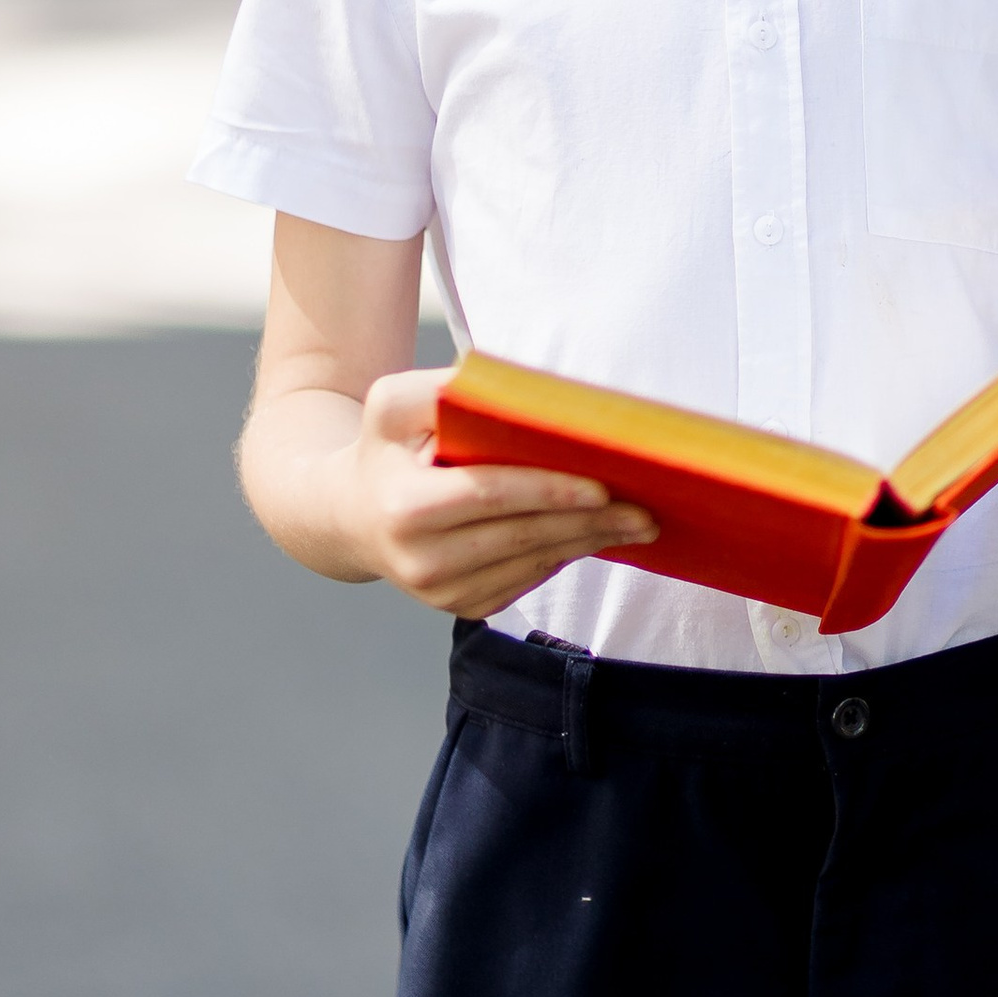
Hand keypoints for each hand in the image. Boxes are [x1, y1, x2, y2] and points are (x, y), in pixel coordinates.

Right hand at [336, 366, 657, 616]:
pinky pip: (526, 580)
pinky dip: (565, 555)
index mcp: (403, 506)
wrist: (352, 516)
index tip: (602, 486)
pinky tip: (597, 535)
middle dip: (589, 522)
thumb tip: (519, 390)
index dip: (548, 492)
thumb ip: (448, 391)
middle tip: (645, 509)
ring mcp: (440, 593)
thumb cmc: (387, 448)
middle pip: (521, 536)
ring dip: (589, 542)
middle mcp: (419, 560)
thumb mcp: (395, 406)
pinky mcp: (461, 606)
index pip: (490, 496)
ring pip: (532, 563)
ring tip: (638, 521)